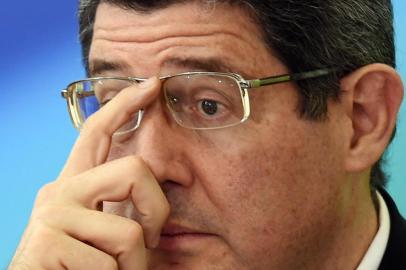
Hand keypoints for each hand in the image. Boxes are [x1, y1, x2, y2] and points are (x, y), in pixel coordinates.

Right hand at [9, 77, 169, 269]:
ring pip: (129, 233)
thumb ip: (119, 210)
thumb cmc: (76, 269)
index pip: (97, 132)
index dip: (124, 104)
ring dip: (133, 265)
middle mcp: (59, 191)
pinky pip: (108, 266)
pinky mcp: (45, 244)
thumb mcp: (101, 234)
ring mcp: (51, 216)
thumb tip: (156, 194)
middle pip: (134, 170)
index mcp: (73, 185)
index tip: (152, 84)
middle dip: (157, 210)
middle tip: (152, 238)